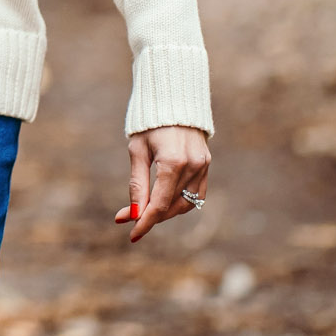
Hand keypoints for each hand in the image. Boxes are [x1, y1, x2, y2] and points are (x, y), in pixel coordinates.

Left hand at [113, 124, 209, 242]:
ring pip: (186, 203)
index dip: (145, 222)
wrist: (174, 100)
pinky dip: (180, 202)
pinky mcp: (207, 165)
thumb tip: (132, 214)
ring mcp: (203, 166)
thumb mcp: (137, 151)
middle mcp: (192, 166)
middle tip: (129, 219)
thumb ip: (137, 184)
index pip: (158, 204)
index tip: (132, 235)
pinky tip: (164, 203)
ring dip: (166, 212)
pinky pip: (196, 194)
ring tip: (146, 211)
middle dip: (151, 216)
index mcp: (172, 162)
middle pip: (171, 206)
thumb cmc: (149, 124)